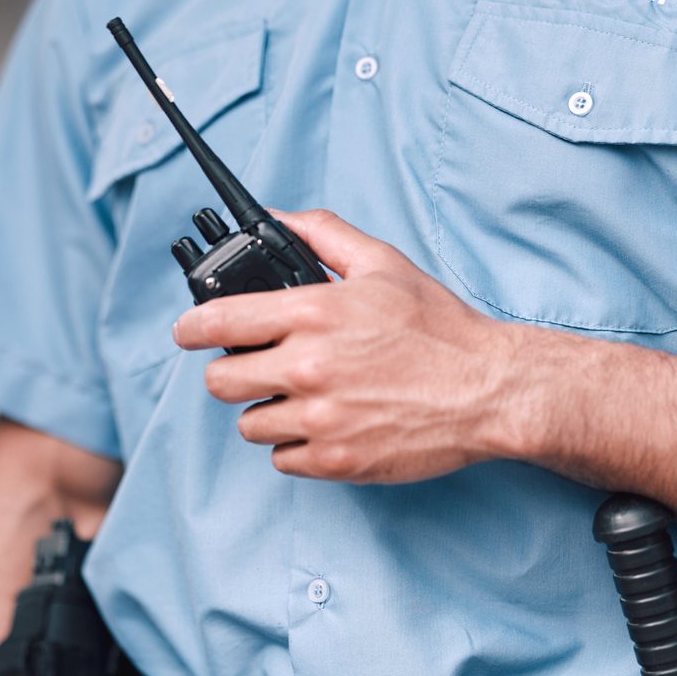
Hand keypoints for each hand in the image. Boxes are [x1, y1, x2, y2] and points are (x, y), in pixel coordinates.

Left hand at [172, 209, 576, 482]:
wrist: (489, 389)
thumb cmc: (440, 327)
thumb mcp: (382, 263)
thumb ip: (321, 233)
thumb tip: (274, 216)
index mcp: (313, 313)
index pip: (217, 321)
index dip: (191, 327)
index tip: (187, 332)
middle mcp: (308, 367)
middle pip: (220, 381)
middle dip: (231, 373)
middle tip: (255, 369)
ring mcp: (320, 418)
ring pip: (250, 424)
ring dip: (267, 412)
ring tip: (303, 399)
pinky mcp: (335, 460)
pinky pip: (281, 459)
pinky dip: (296, 446)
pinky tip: (326, 425)